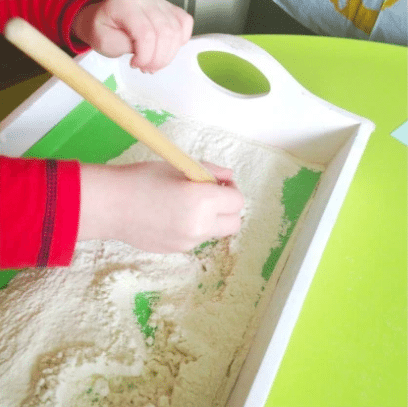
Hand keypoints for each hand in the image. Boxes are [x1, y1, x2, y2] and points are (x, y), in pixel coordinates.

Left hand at [72, 0, 193, 72]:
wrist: (106, 15)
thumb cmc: (103, 27)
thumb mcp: (102, 40)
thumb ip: (121, 46)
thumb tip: (142, 52)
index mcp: (126, 4)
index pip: (146, 34)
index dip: (145, 57)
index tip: (136, 65)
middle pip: (165, 35)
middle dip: (157, 60)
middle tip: (146, 67)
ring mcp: (160, 2)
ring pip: (176, 33)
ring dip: (167, 55)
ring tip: (154, 62)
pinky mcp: (169, 8)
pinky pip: (185, 24)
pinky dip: (180, 41)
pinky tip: (166, 48)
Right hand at [78, 161, 244, 252]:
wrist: (109, 205)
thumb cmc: (142, 178)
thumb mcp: (179, 166)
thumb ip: (210, 171)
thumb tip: (228, 176)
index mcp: (203, 202)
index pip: (237, 201)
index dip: (231, 189)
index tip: (218, 182)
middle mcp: (200, 227)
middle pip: (233, 223)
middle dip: (228, 208)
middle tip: (209, 195)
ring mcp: (188, 243)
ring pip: (214, 232)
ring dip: (210, 219)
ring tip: (184, 204)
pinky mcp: (176, 251)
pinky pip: (196, 239)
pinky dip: (193, 228)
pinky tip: (171, 216)